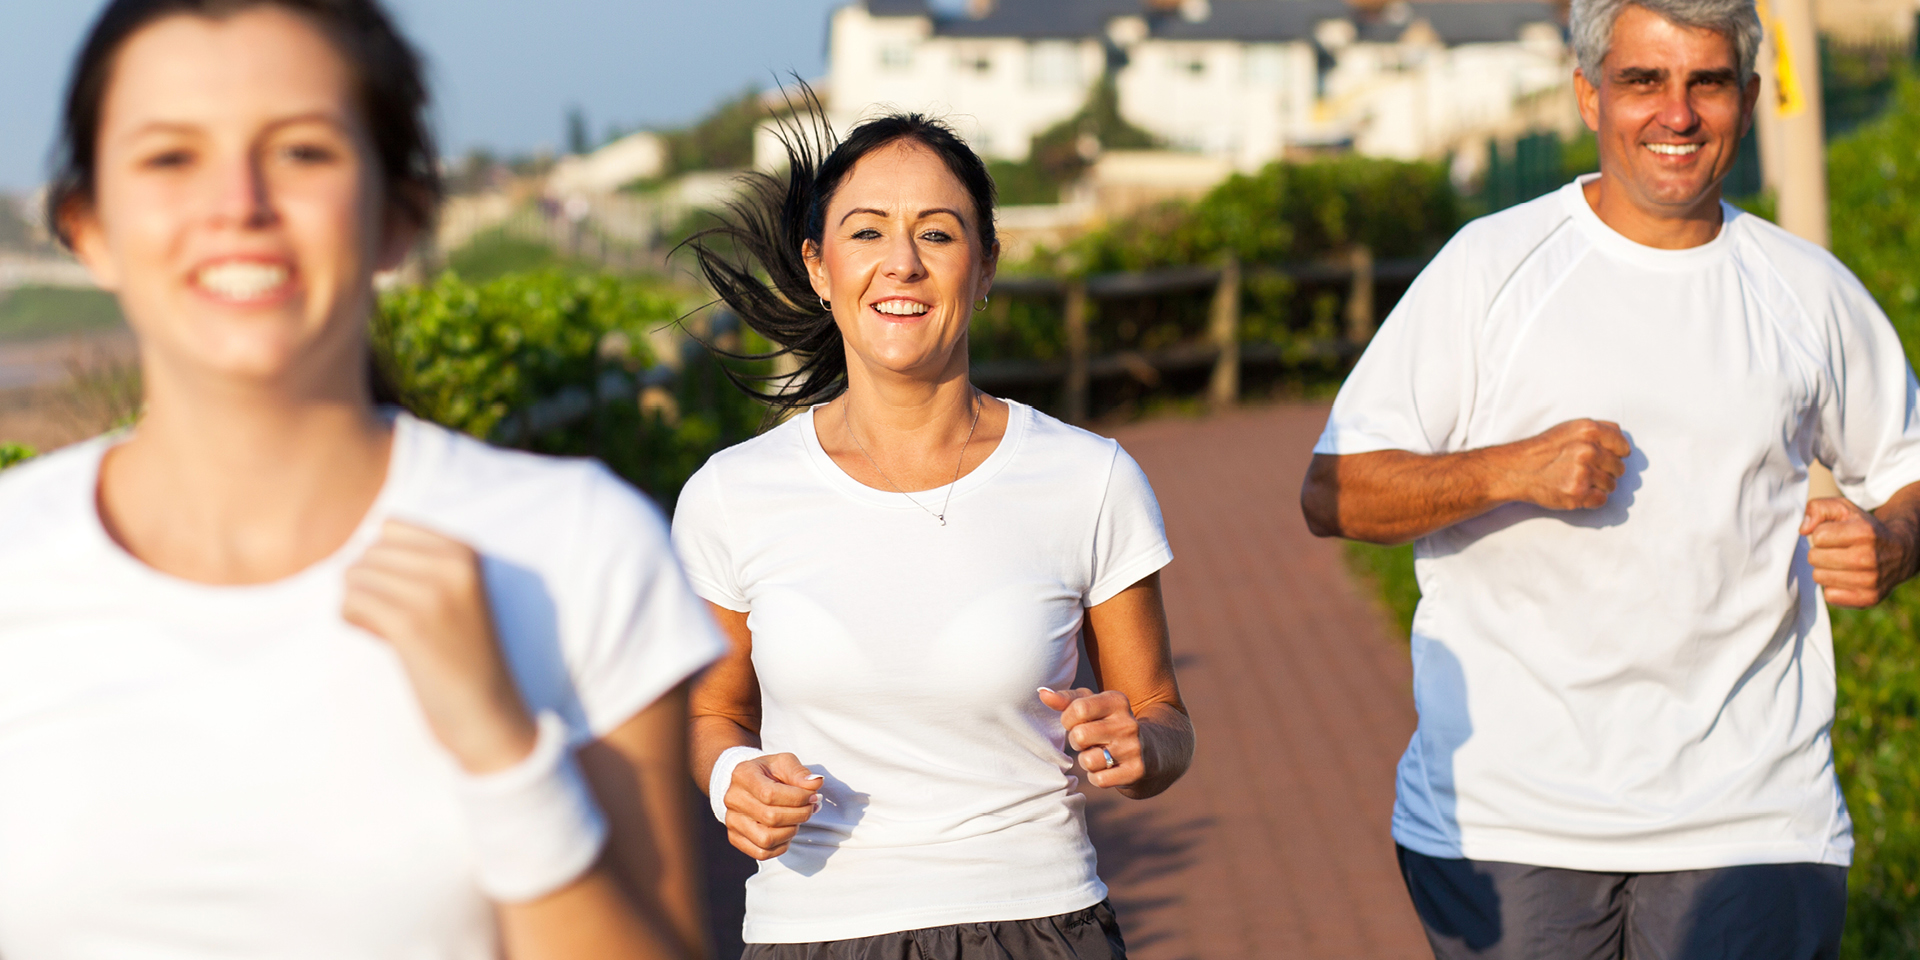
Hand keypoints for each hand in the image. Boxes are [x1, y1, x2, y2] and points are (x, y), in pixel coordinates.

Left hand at [342, 520, 536, 774]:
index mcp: (465, 552)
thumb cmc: (462, 655)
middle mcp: (452, 564)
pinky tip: (379, 639)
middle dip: (369, 585)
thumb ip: (419, 564)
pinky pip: (352, 602)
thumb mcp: (456, 595)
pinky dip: (353, 620)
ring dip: (359, 604)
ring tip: (388, 630)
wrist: (487, 712)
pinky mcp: (410, 624)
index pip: (390, 528)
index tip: (404, 595)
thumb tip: (356, 551)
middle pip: (368, 552)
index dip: (384, 563)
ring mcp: (432, 593)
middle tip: (396, 619)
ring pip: (355, 575)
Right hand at [722, 753, 821, 859]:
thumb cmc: (769, 773)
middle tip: (811, 808)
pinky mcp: (735, 838)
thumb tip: (816, 783)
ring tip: (797, 820)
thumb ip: (800, 772)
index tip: (814, 796)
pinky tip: (787, 832)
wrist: (749, 784)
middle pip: (770, 818)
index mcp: (743, 775)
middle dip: (799, 815)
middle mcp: (733, 799)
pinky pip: (762, 853)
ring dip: (790, 832)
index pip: (770, 794)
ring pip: (766, 839)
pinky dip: (781, 846)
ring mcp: (732, 821)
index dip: (798, 798)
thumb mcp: (784, 763)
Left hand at [1038, 686, 1144, 790]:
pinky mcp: (1136, 771)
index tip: (1076, 723)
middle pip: (1079, 736)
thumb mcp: (1092, 705)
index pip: (1077, 710)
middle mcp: (1128, 723)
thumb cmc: (1108, 722)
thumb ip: (1065, 699)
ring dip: (1087, 761)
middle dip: (1077, 742)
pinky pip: (1100, 780)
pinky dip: (1097, 777)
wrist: (1150, 749)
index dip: (1068, 720)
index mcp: (1117, 701)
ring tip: (1098, 754)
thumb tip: (1042, 693)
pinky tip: (1107, 768)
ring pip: (1088, 761)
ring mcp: (1133, 748)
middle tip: (1088, 741)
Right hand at [1499, 419, 1629, 510]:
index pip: (1623, 446)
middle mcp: (1587, 450)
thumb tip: (1623, 441)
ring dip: (1598, 486)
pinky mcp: (1576, 493)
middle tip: (1587, 471)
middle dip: (1607, 471)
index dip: (1616, 454)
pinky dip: (1592, 499)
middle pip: (1619, 467)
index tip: (1605, 458)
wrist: (1518, 469)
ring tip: (1579, 480)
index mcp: (1588, 430)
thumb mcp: (1571, 428)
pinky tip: (1577, 491)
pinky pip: (1601, 500)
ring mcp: (1582, 473)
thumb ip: (1600, 429)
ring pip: (1611, 485)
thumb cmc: (1545, 449)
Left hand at [1802, 497, 1913, 607]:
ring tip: (1841, 563)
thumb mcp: (1844, 509)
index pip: (1818, 536)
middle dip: (1820, 552)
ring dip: (1825, 569)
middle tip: (1836, 550)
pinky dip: (1833, 587)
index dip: (1821, 534)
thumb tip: (1803, 530)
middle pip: (1815, 558)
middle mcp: (1869, 557)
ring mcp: (1870, 580)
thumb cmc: (1864, 529)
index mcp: (1864, 532)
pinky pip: (1830, 595)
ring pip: (1819, 577)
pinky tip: (1845, 578)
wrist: (1900, 552)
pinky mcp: (1868, 598)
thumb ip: (1819, 508)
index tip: (1834, 535)